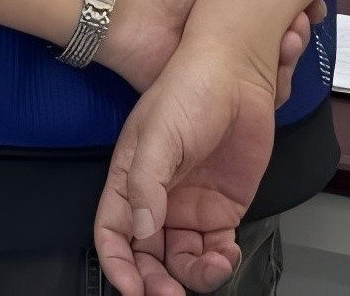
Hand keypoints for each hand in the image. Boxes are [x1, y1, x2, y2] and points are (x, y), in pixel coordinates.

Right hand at [96, 40, 277, 295]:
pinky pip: (215, 249)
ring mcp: (189, 205)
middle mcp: (156, 198)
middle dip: (155, 280)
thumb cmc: (189, 89)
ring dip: (193, 275)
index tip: (132, 289)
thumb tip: (140, 230)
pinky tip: (227, 255)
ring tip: (211, 267)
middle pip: (146, 255)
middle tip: (169, 295)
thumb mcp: (158, 134)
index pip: (112, 233)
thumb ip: (145, 184)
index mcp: (128, 179)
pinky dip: (220, 262)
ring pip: (182, 259)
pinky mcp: (221, 208)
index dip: (117, 264)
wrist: (238, 74)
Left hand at [101, 0, 324, 96]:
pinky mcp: (219, 91)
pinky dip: (273, 91)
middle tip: (300, 21)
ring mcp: (230, 65)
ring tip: (289, 40)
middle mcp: (239, 34)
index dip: (303, 6)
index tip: (312, 2)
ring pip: (277, 70)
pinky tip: (277, 74)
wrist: (133, 14)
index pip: (284, 8)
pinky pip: (257, 100)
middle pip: (286, 39)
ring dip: (291, 57)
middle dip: (300, 31)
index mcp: (239, 2)